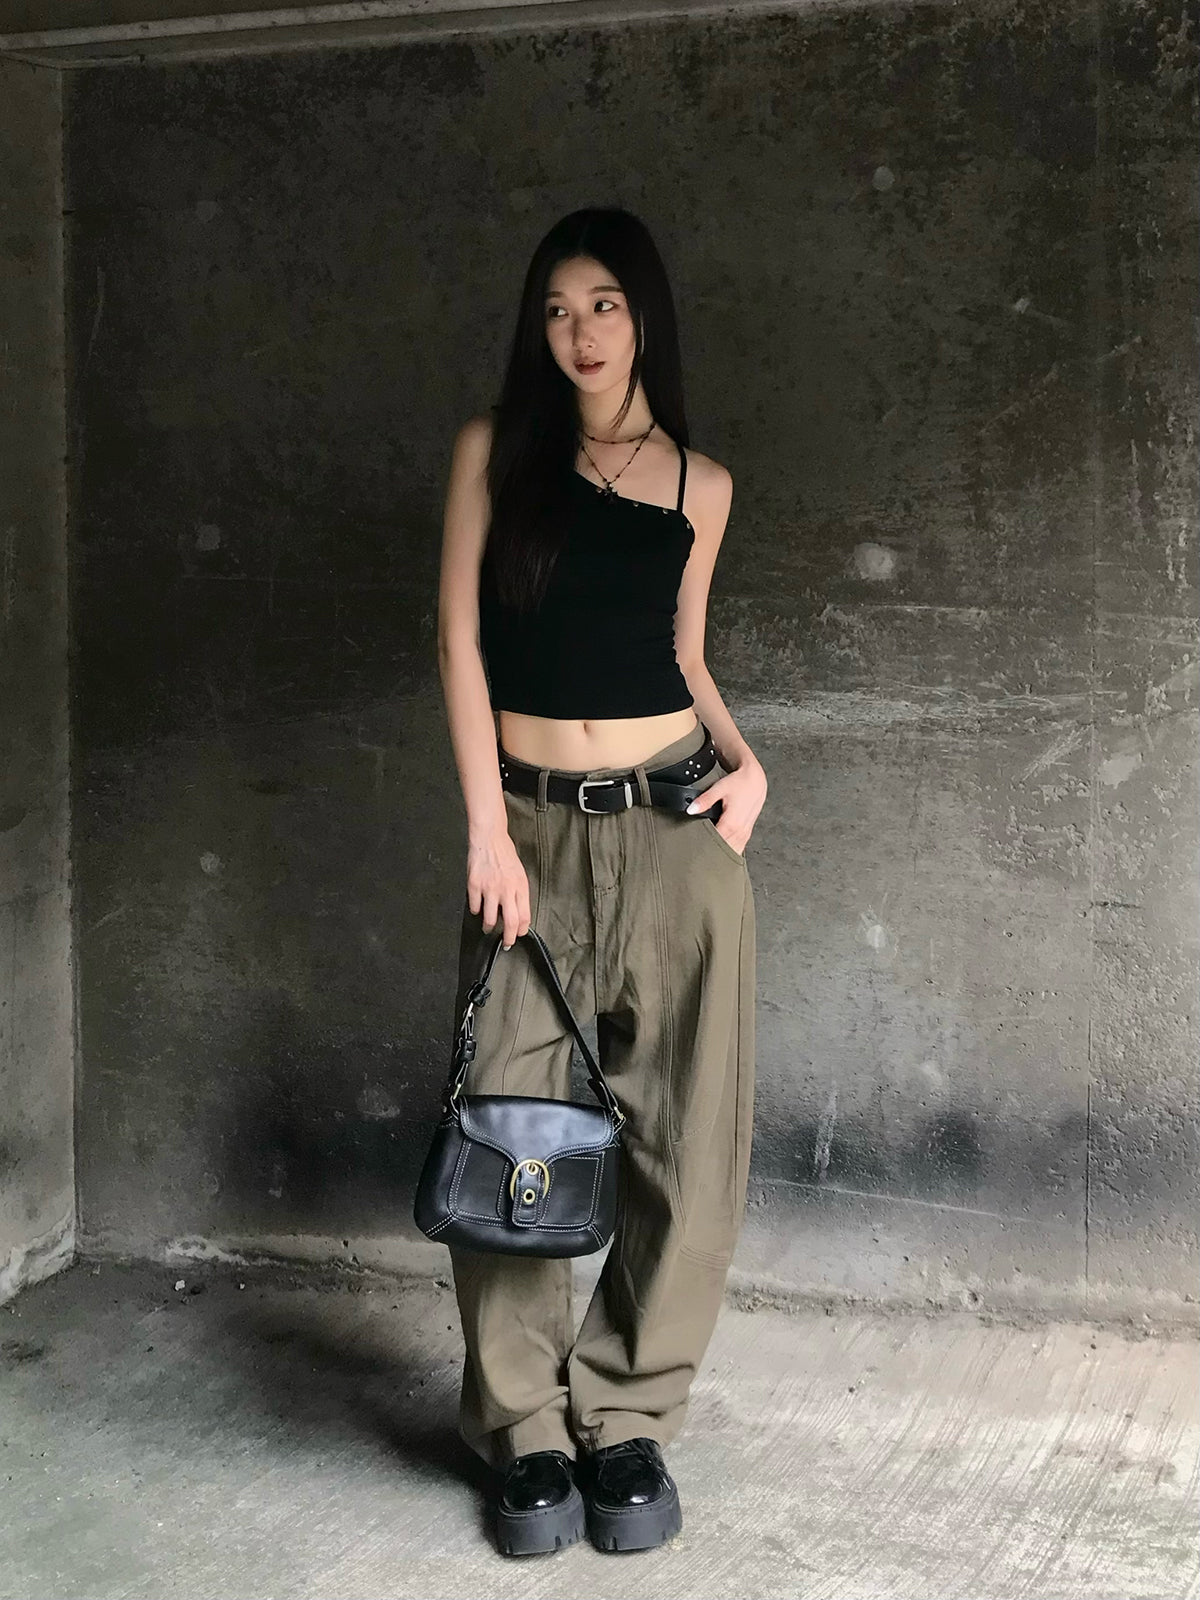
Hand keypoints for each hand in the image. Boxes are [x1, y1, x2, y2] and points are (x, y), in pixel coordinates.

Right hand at [466, 829, 530, 948]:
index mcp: (520, 886)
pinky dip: (476, 910)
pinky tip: (478, 908)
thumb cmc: (505, 854)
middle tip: (506, 943)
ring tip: (487, 928)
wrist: (489, 839)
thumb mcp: (519, 873)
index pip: (525, 916)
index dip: (522, 930)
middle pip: (510, 922)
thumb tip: (518, 911)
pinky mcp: (474, 886)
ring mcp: (489, 889)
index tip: (519, 934)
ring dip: (488, 927)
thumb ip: (519, 893)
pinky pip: (475, 907)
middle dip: (508, 937)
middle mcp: (506, 889)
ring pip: (489, 919)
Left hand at [685, 755, 767, 855]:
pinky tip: (720, 855)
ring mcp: (744, 834)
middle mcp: (740, 831)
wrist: (756, 781)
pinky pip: (738, 848)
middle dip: (711, 855)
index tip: (694, 852)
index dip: (704, 849)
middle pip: (724, 851)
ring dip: (721, 856)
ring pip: (732, 852)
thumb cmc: (740, 784)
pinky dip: (729, 851)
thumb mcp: (719, 788)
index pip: (715, 843)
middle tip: (697, 860)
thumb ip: (704, 800)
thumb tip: (691, 809)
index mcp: (732, 823)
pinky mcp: (746, 833)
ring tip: (707, 861)